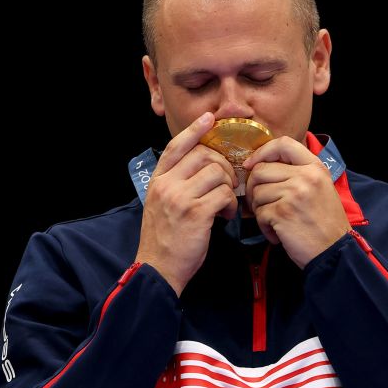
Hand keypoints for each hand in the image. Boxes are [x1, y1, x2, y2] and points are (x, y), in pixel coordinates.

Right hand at [136, 112, 238, 294]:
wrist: (158, 268)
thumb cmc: (164, 240)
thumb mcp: (161, 206)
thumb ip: (176, 184)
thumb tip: (203, 168)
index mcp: (157, 181)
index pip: (175, 146)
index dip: (194, 130)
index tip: (209, 118)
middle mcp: (166, 185)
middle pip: (203, 155)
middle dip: (223, 166)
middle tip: (227, 185)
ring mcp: (180, 198)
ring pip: (217, 173)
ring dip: (228, 188)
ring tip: (225, 205)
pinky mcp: (196, 213)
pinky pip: (223, 195)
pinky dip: (230, 204)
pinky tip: (224, 216)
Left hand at [242, 137, 349, 267]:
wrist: (334, 250)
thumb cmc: (323, 222)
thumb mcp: (319, 188)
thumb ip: (296, 173)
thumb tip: (259, 165)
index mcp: (315, 167)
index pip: (284, 144)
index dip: (262, 152)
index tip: (251, 164)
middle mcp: (306, 176)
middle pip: (260, 170)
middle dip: (253, 188)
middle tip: (261, 204)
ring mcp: (294, 194)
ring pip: (256, 193)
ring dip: (259, 210)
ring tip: (275, 221)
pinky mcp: (282, 212)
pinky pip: (259, 213)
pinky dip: (263, 226)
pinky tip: (277, 233)